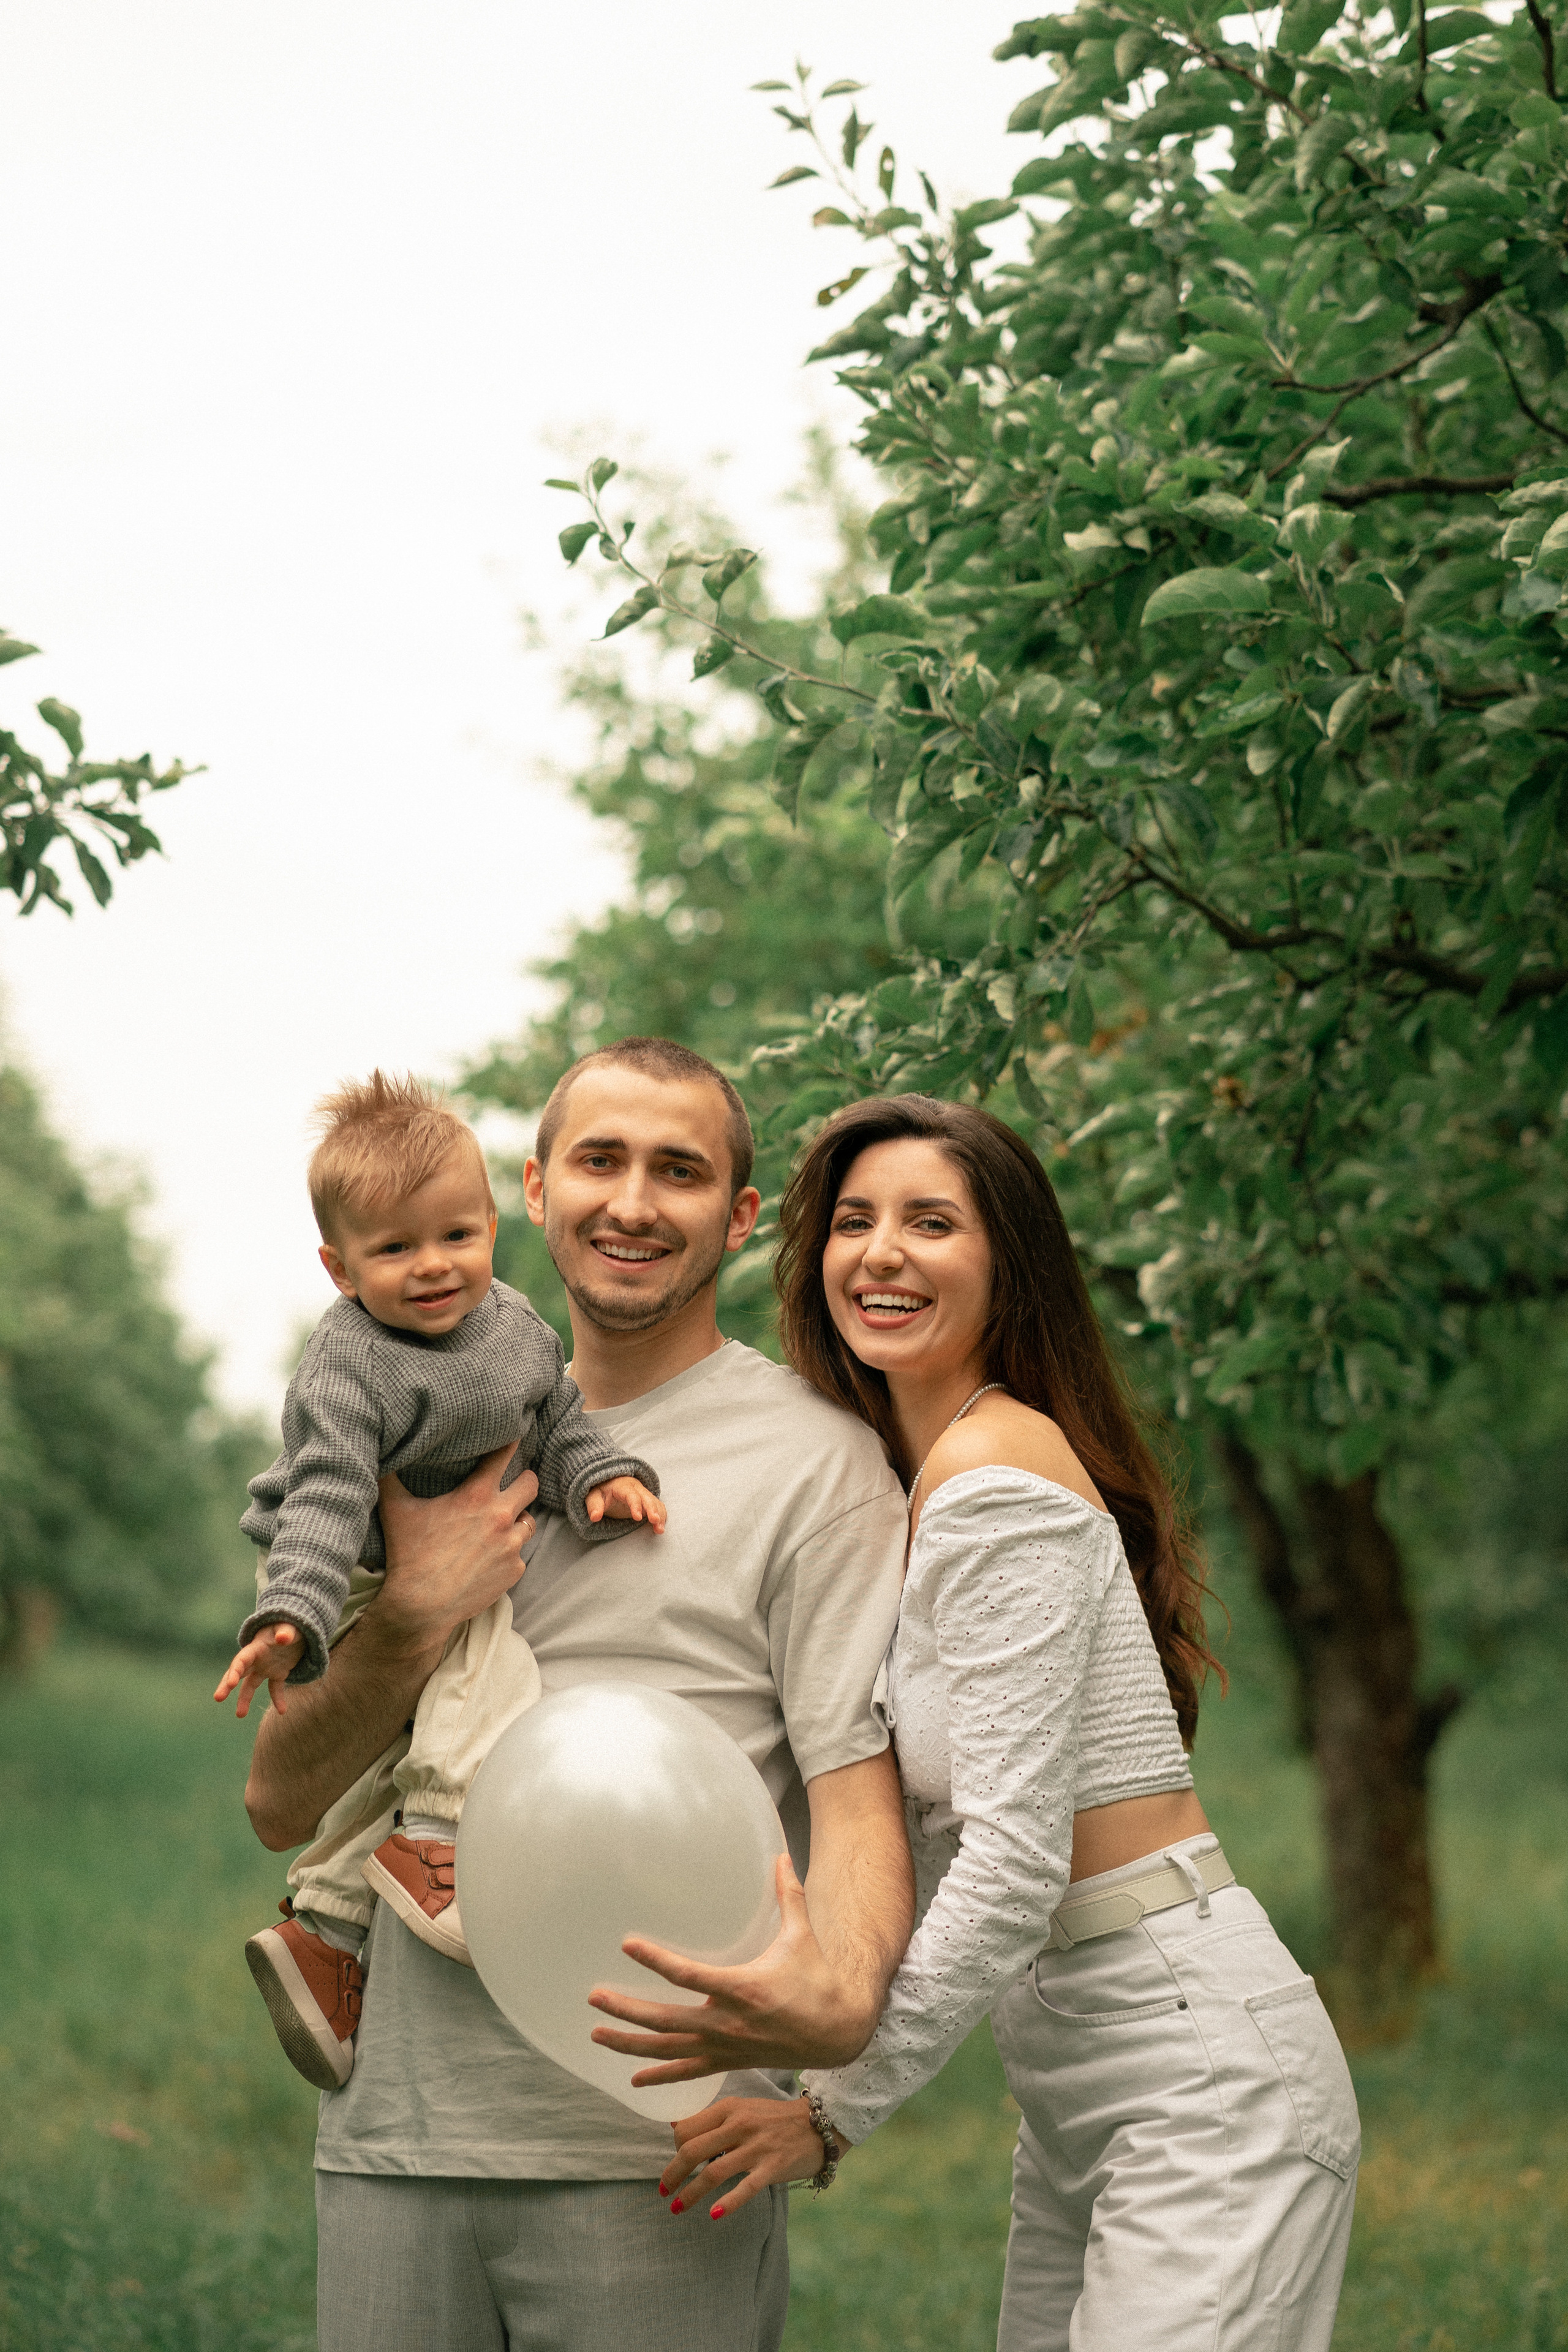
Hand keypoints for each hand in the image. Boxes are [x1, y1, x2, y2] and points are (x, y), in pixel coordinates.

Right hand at [215, 1623, 305, 1717]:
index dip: (235, 1671)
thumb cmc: (290, 1626)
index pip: (241, 1660)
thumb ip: (286, 1632)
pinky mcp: (278, 1673)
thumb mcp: (289, 1627)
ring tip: (240, 1714)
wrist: (297, 1630)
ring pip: (250, 1685)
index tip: (231, 1684)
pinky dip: (278, 1699)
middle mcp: (257, 1659)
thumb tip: (283, 1638)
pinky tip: (282, 1711)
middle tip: (218, 1698)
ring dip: (244, 1699)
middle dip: (227, 1685)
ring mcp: (266, 1667)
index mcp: (256, 1647)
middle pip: (238, 1673)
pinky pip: (274, 1688)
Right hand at [375, 1449, 538, 1657]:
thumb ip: (390, 1477)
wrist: (420, 1606)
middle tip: (511, 1485)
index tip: (513, 1436)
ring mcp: (511, 1545)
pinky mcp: (515, 1570)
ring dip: (516, 1520)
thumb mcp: (395, 1510)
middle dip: (523, 1482)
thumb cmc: (408, 1555)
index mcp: (477, 1496)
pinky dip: (508, 1553)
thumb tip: (379, 1452)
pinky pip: (519, 1554)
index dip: (511, 1442)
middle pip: (531, 1484)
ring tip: (496, 1525)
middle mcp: (500, 1516)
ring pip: (528, 1521)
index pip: (505, 1455)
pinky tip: (487, 1558)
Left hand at [585, 1476, 666, 1532]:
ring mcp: (643, 1494)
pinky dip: (661, 1516)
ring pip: (655, 1502)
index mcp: (622, 1486)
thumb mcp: (593, 1497)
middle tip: (655, 1521)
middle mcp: (636, 1488)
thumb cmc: (601, 1492)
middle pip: (647, 1497)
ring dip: (659, 1514)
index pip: (631, 1494)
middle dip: (652, 1509)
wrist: (609, 1485)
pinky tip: (660, 1528)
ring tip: (660, 1529)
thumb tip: (594, 1517)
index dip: (635, 1505)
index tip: (637, 1517)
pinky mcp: (647, 1502)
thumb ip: (594, 1506)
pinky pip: (658, 1506)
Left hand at [588, 1855, 869, 2079]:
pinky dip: (660, 2076)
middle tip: (594, 1997)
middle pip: (667, 2021)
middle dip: (627, 2010)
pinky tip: (633, 2078)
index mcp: (743, 1989)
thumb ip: (788, 1896)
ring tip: (597, 2034)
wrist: (838, 2033)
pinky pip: (688, 2072)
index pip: (689, 1975)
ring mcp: (726, 2048)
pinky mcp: (729, 2061)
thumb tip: (781, 1856)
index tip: (627, 1945)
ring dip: (630, 2044)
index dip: (656, 1960)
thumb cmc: (818, 1980)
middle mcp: (729, 2024)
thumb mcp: (803, 1936)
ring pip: (669, 2052)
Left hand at [659, 2095, 844, 2220]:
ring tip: (677, 2208)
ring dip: (690, 2193)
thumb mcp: (742, 2108)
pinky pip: (745, 2188)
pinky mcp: (773, 2167)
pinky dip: (728, 2203)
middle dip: (672, 2174)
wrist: (820, 2123)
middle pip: (692, 2150)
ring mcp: (756, 2147)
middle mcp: (739, 2125)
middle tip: (663, 2191)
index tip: (674, 2164)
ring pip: (713, 2172)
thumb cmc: (775, 2119)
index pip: (686, 2128)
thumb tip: (675, 2128)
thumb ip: (712, 2119)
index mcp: (729, 2108)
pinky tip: (714, 2215)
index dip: (674, 2149)